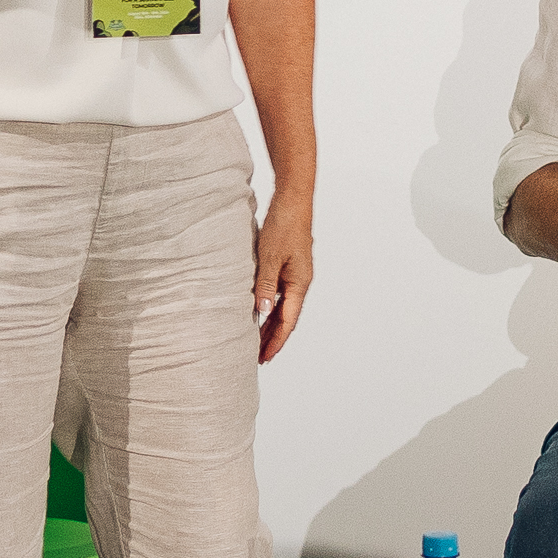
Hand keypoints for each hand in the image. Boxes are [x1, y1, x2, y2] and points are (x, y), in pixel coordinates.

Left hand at [255, 183, 317, 362]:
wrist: (293, 200)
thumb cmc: (284, 224)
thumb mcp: (270, 257)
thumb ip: (265, 285)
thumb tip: (263, 312)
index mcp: (300, 283)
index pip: (288, 321)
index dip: (276, 341)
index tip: (265, 357)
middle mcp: (300, 281)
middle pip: (287, 318)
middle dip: (273, 338)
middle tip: (259, 357)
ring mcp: (295, 274)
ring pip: (283, 306)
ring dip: (271, 324)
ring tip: (257, 340)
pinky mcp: (288, 265)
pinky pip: (280, 293)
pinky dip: (270, 306)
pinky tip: (259, 310)